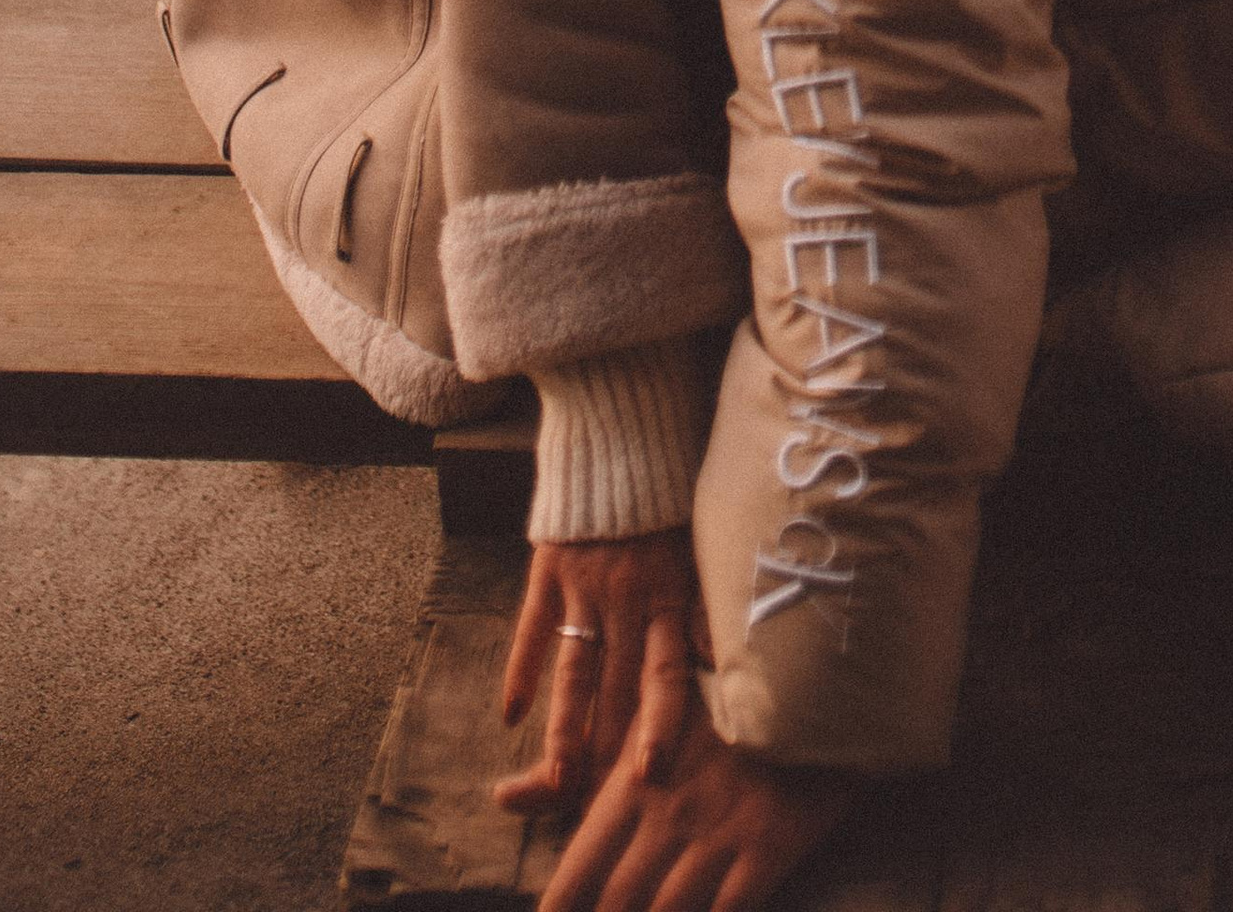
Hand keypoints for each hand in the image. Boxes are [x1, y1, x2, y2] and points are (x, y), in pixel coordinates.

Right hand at [501, 529, 703, 798]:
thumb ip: (701, 611)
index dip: (659, 724)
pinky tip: (511, 715)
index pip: (664, 673)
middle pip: (615, 685)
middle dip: (606, 743)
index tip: (650, 772)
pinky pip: (531, 627)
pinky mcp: (549, 568)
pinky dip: (520, 669)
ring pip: (573, 668)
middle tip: (596, 798)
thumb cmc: (668, 504)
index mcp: (667, 595)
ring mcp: (584, 584)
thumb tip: (720, 664)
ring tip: (556, 778)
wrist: (623, 434)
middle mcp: (626, 597)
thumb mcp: (696, 551)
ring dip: (564, 726)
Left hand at [525, 687, 856, 911]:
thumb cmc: (729, 691)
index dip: (559, 908)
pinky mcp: (770, 847)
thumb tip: (502, 796)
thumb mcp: (657, 717)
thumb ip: (589, 759)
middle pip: (617, 902)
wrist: (818, 675)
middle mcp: (670, 814)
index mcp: (635, 778)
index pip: (580, 869)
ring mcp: (721, 834)